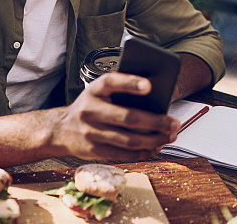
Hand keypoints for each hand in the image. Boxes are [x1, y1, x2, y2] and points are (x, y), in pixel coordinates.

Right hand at [49, 72, 179, 161]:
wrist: (61, 129)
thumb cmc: (92, 105)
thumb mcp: (100, 91)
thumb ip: (122, 91)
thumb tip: (157, 97)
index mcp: (94, 90)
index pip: (111, 82)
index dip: (130, 83)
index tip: (149, 86)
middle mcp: (90, 110)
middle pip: (128, 117)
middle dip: (156, 122)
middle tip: (175, 123)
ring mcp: (90, 132)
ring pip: (129, 140)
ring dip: (154, 140)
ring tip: (170, 136)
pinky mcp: (94, 150)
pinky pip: (123, 154)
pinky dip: (143, 152)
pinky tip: (156, 147)